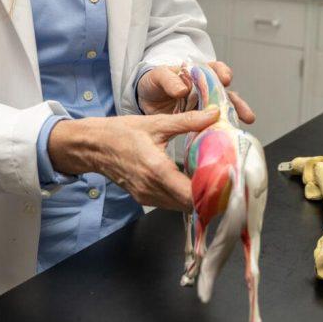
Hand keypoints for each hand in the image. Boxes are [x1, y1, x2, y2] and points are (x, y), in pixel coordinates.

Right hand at [48, 109, 220, 209]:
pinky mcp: (143, 197)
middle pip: (189, 205)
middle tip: (228, 182)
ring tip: (215, 182)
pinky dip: (184, 197)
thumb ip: (187, 121)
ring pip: (180, 207)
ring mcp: (146, 196)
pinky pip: (170, 203)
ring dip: (197, 198)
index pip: (191, 194)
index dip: (212, 193)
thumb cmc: (120, 132)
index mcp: (156, 170)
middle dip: (210, 196)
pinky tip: (194, 183)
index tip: (230, 185)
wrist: (92, 146)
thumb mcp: (156, 122)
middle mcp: (152, 189)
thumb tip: (215, 114)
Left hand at [136, 61, 255, 123]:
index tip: (225, 80)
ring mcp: (204, 106)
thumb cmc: (154, 82)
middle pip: (226, 94)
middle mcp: (205, 89)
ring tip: (245, 127)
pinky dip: (219, 132)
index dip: (223, 73)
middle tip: (246, 114)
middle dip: (238, 104)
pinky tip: (224, 139)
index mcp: (198, 73)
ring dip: (235, 119)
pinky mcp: (199, 121)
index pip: (215, 69)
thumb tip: (182, 89)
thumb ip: (169, 80)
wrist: (145, 99)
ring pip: (224, 112)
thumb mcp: (158, 77)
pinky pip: (211, 126)